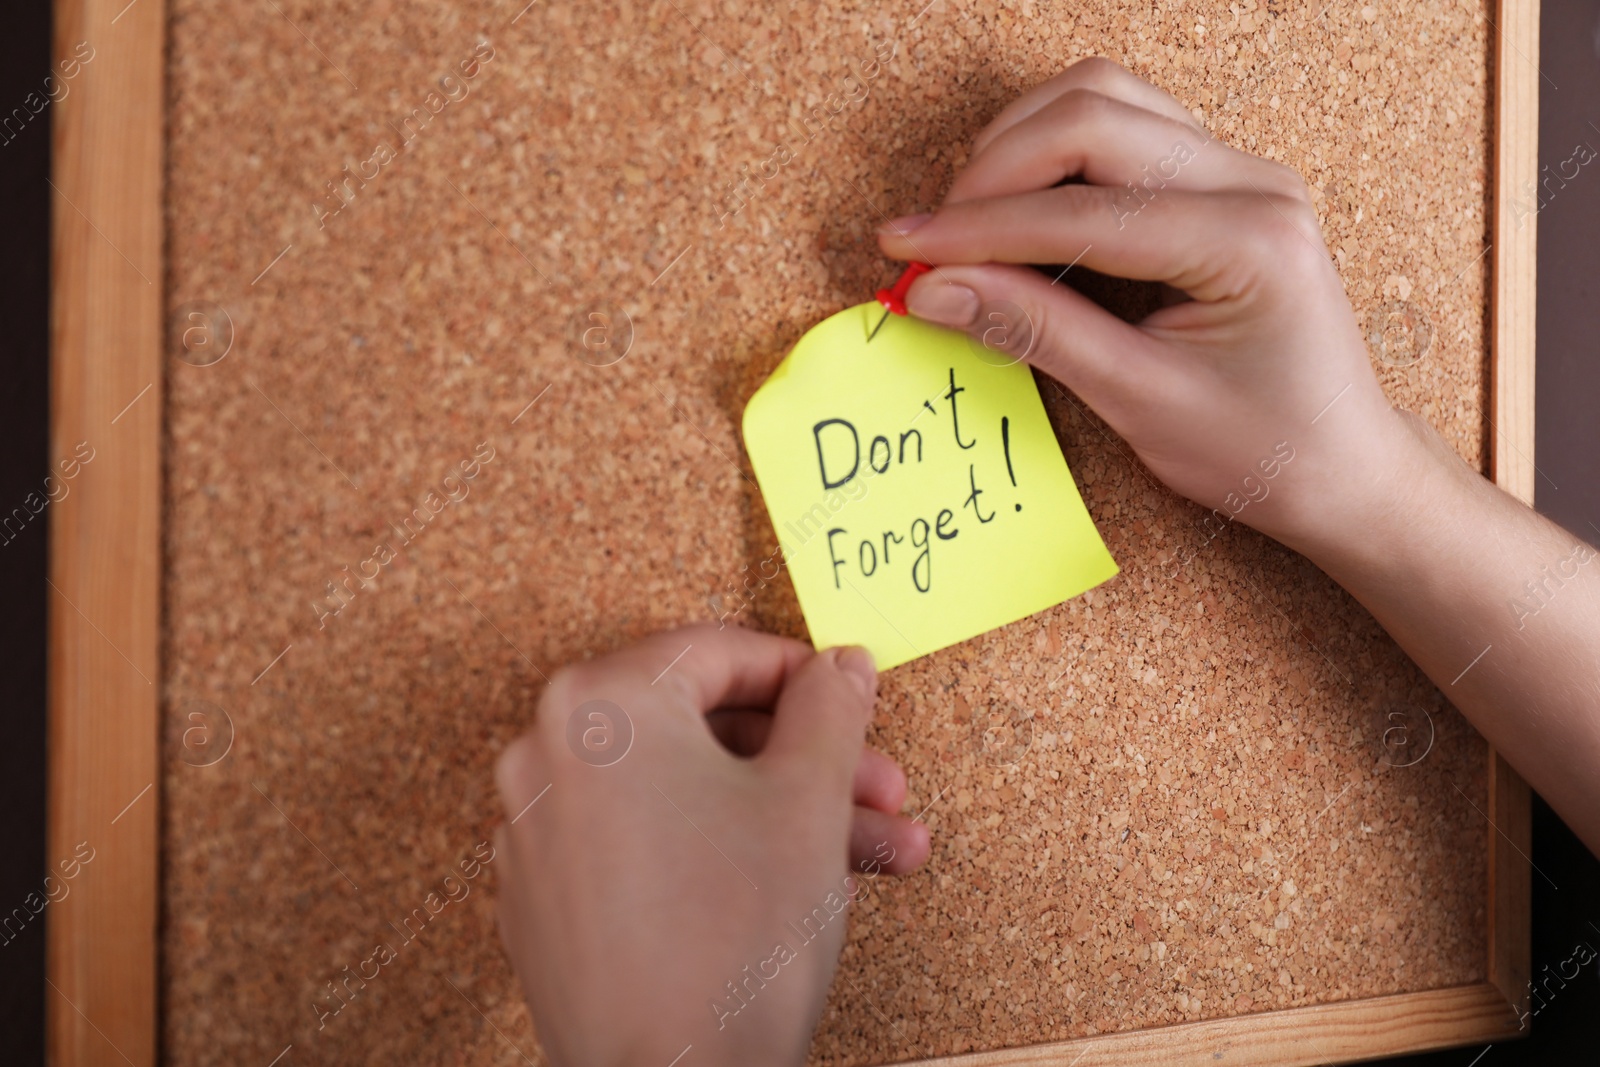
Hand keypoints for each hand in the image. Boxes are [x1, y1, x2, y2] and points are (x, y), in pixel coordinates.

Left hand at [493, 624, 930, 1066]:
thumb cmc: (732, 943)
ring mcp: (536, 833)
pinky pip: (643, 844)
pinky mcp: (543, 900)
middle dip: (809, 762)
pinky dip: (715, 851)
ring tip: (873, 856)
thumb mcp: (808, 799)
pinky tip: (795, 888)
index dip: (803, 673)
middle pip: (703, 731)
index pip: (716, 651)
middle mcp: (547, 755)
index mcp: (600, 705)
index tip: (852, 698)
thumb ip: (829, 709)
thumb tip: (838, 666)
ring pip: (683, 794)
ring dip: (781, 815)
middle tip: (878, 789)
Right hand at [877, 57, 1420, 557]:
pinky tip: (1019, 213)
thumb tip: (938, 289)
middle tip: (933, 241)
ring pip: (1104, 101)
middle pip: (1090, 116)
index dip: (977, 229)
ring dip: (1020, 147)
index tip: (904, 250)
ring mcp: (1239, 172)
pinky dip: (1054, 157)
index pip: (1080, 211)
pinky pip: (1123, 128)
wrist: (1342, 467)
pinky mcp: (1219, 182)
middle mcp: (1251, 183)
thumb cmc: (1263, 449)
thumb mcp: (1141, 402)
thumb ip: (1036, 332)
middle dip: (993, 172)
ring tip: (969, 222)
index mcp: (1247, 241)